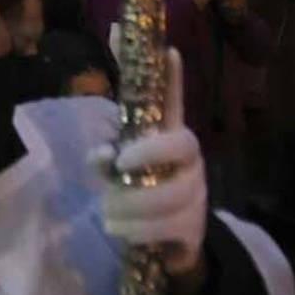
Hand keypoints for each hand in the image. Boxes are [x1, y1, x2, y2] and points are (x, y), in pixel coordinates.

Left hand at [89, 48, 206, 276]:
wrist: (169, 244)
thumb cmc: (141, 194)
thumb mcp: (120, 173)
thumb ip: (106, 159)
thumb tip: (99, 153)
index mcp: (169, 138)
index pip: (173, 101)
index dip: (172, 77)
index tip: (168, 49)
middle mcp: (189, 160)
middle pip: (182, 144)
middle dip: (146, 152)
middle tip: (117, 165)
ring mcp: (196, 191)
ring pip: (168, 193)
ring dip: (130, 203)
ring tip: (108, 213)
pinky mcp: (194, 224)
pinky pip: (167, 226)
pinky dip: (138, 230)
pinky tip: (123, 231)